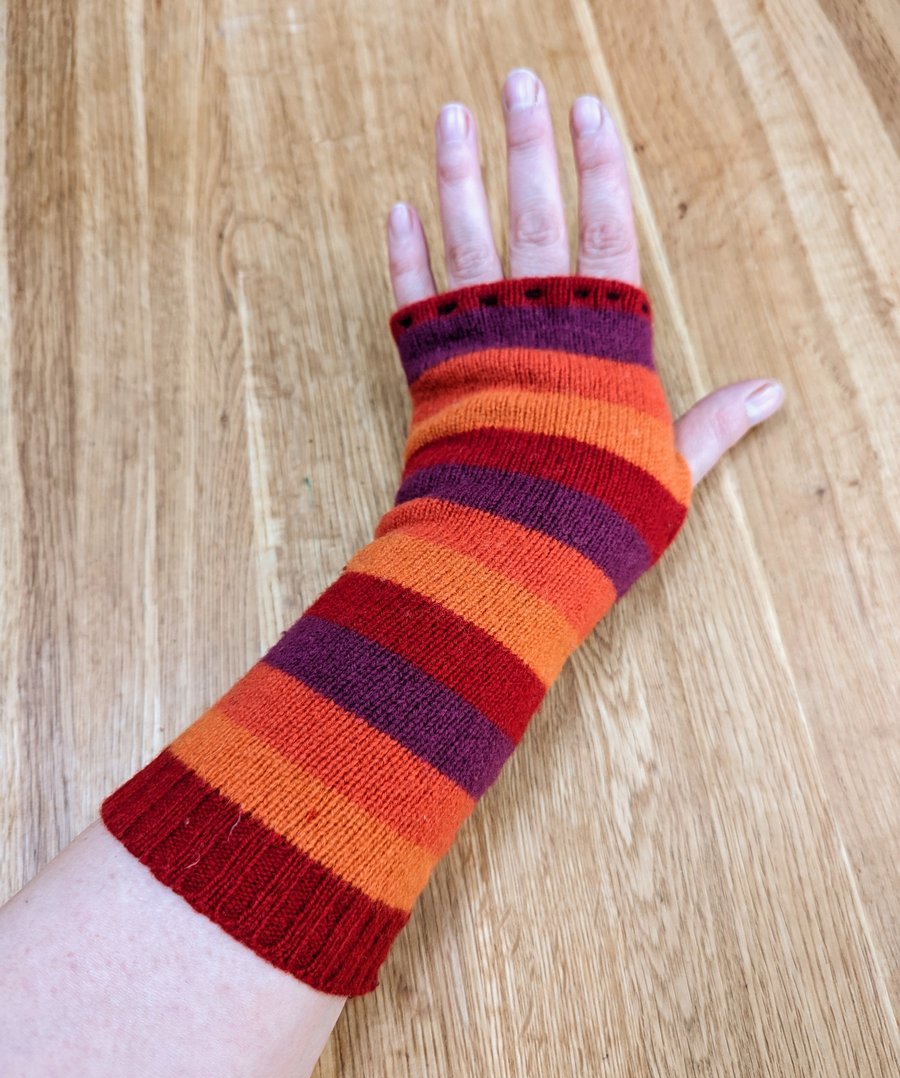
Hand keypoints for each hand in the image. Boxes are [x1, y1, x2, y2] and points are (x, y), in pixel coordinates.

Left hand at [385, 68, 782, 484]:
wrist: (512, 550)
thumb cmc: (596, 512)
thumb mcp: (670, 469)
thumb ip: (713, 423)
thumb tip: (770, 394)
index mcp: (602, 336)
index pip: (606, 230)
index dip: (597, 166)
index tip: (587, 108)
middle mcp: (539, 323)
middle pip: (534, 214)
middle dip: (527, 145)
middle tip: (518, 83)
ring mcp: (479, 340)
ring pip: (467, 240)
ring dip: (458, 174)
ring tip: (453, 115)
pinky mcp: (431, 369)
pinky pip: (414, 298)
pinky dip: (404, 255)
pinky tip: (398, 209)